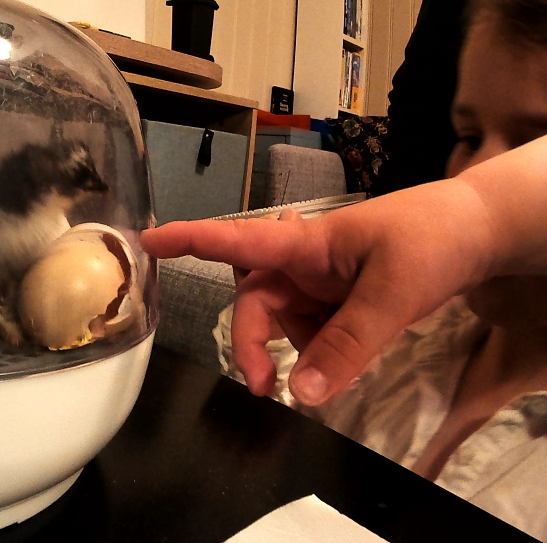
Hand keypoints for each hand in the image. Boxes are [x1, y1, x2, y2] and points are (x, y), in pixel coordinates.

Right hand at [142, 179, 494, 404]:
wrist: (482, 232)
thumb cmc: (432, 238)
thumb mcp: (393, 294)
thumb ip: (347, 345)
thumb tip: (303, 394)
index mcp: (304, 242)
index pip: (235, 240)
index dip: (189, 242)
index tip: (146, 242)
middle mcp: (303, 260)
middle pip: (256, 302)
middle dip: (256, 344)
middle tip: (268, 388)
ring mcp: (321, 280)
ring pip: (285, 323)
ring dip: (298, 352)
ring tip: (331, 372)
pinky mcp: (339, 299)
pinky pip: (314, 331)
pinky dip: (323, 351)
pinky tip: (347, 357)